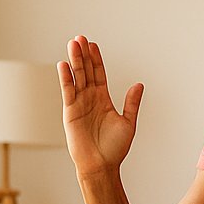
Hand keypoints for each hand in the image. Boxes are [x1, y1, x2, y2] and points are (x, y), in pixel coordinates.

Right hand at [58, 36, 143, 178]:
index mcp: (103, 99)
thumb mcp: (128, 122)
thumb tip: (139, 84)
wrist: (101, 165)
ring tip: (72, 44)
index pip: (99, 74)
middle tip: (80, 38)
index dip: (96, 59)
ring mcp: (79, 104)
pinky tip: (63, 65)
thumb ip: (131, 103)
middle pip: (86, 71)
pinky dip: (66, 78)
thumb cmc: (114, 148)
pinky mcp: (70, 112)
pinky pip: (68, 91)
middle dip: (83, 55)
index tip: (93, 45)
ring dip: (74, 61)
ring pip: (77, 77)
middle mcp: (90, 99)